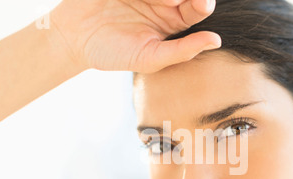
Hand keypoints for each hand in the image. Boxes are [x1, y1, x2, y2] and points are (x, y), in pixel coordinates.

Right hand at [49, 0, 220, 72]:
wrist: (76, 40)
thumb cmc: (115, 53)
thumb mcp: (149, 58)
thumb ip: (182, 51)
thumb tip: (216, 41)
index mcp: (174, 20)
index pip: (199, 7)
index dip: (204, 3)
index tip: (203, 3)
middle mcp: (164, 0)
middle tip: (175, 1)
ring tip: (165, 0)